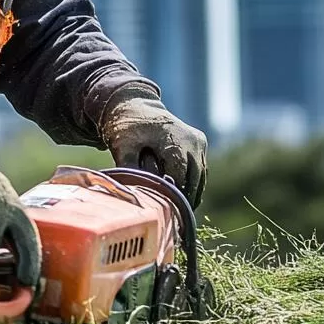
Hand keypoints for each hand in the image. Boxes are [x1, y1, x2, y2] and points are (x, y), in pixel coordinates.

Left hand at [101, 91, 206, 207]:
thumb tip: (132, 192)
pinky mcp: (199, 143)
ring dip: (192, 193)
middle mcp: (192, 140)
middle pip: (194, 179)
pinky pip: (200, 169)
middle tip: (176, 219)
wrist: (135, 105)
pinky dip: (194, 183)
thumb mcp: (123, 146)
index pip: (180, 176)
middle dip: (186, 199)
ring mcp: (198, 141)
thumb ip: (128, 168)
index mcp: (176, 140)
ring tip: (181, 212)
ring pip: (200, 176)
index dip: (175, 196)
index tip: (168, 214)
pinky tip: (184, 199)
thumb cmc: (127, 127)